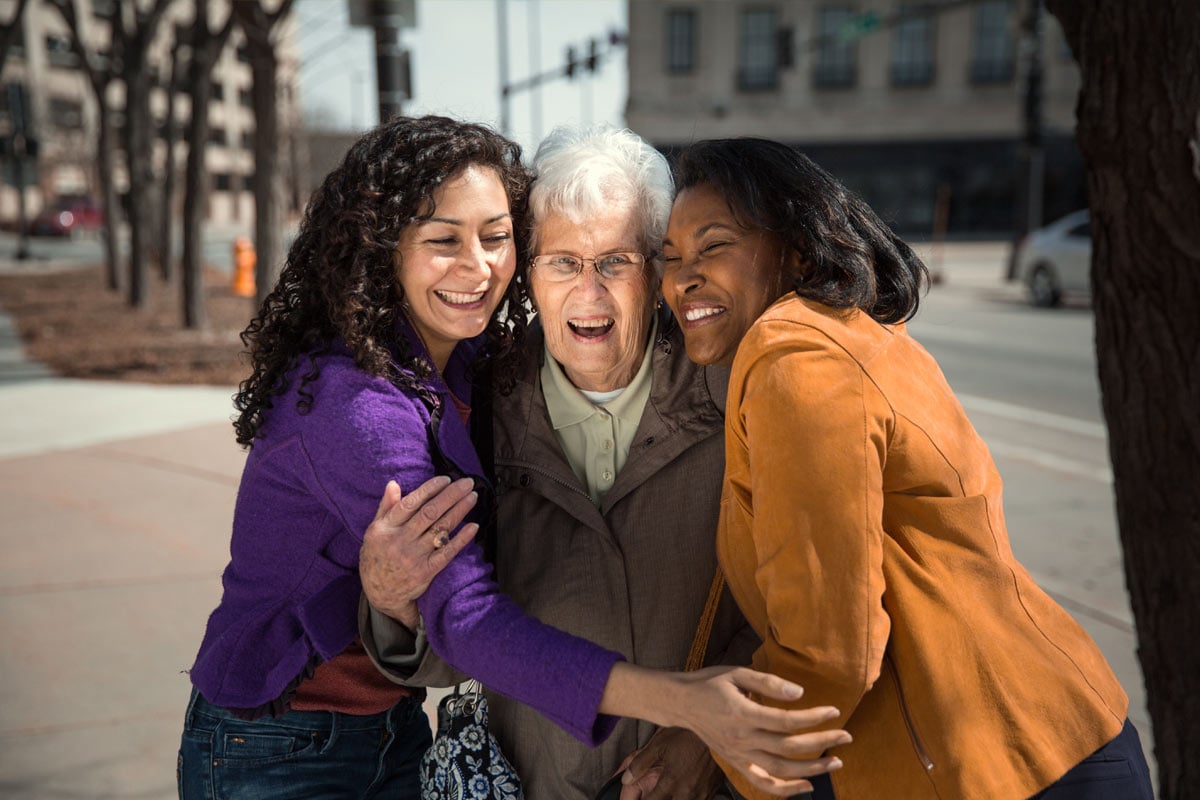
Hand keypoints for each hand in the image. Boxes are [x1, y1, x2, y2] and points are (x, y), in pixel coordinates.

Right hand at [360, 476, 478, 628]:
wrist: (380, 594)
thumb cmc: (377, 557)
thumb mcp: (374, 531)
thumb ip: (385, 507)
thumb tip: (394, 484)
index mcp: (385, 528)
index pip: (410, 503)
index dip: (430, 489)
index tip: (446, 479)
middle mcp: (399, 541)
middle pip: (430, 513)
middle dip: (451, 495)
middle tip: (467, 483)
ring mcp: (413, 557)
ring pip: (440, 529)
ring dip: (459, 511)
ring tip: (472, 497)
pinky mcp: (426, 571)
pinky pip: (447, 552)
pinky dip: (462, 538)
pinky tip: (473, 526)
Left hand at [616, 727, 722, 799]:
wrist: (719, 731)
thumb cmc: (688, 735)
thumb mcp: (659, 744)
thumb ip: (640, 763)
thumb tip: (625, 779)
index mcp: (670, 781)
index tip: (640, 799)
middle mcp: (685, 792)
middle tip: (657, 794)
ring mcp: (701, 794)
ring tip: (670, 792)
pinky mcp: (711, 792)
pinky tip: (684, 793)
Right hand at [662, 666, 849, 797]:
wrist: (682, 703)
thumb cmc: (710, 684)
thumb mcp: (737, 673)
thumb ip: (768, 682)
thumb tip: (799, 693)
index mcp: (743, 713)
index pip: (786, 721)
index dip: (813, 718)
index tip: (834, 711)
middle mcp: (742, 739)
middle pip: (788, 748)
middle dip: (822, 744)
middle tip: (846, 736)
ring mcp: (739, 755)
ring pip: (780, 770)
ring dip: (811, 769)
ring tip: (835, 762)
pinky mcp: (736, 764)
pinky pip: (763, 783)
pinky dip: (786, 790)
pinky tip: (806, 787)